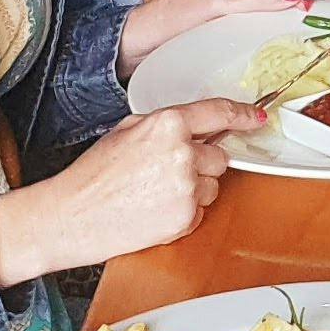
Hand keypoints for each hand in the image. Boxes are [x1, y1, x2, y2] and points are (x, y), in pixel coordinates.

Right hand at [0, 98, 263, 282]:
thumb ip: (166, 124)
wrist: (73, 216)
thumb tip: (197, 124)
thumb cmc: (94, 174)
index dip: (242, 115)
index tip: (257, 117)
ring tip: (155, 192)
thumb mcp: (126, 130)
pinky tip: (155, 209)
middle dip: (200, 162)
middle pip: (219, 156)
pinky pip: (201, 210)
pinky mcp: (186, 217)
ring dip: (194, 188)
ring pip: (213, 184)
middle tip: (165, 171)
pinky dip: (185, 211)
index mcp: (167, 124)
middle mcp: (183, 153)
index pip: (219, 113)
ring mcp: (187, 187)